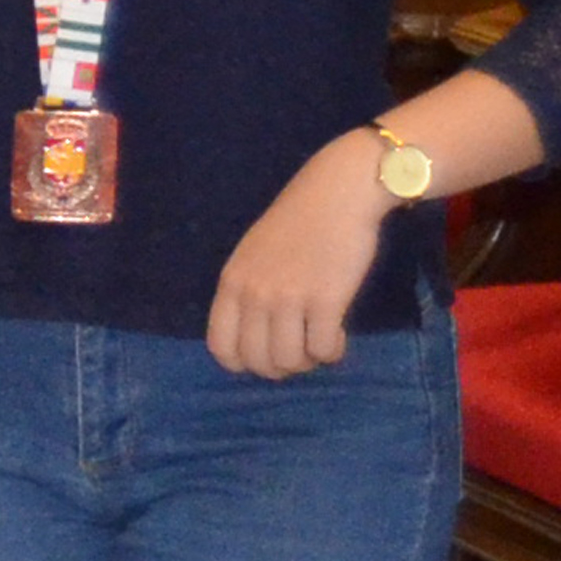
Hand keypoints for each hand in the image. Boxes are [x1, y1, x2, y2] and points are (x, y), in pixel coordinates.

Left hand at [208, 131, 399, 377]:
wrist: (338, 193)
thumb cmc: (299, 221)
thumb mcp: (253, 254)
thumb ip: (248, 291)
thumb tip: (256, 336)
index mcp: (231, 283)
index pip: (221, 348)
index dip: (244, 363)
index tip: (266, 356)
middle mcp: (254, 295)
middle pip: (257, 361)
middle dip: (281, 368)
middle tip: (301, 353)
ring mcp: (288, 298)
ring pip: (290, 361)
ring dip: (308, 362)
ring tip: (320, 344)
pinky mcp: (325, 300)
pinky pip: (323, 349)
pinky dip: (331, 352)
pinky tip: (338, 336)